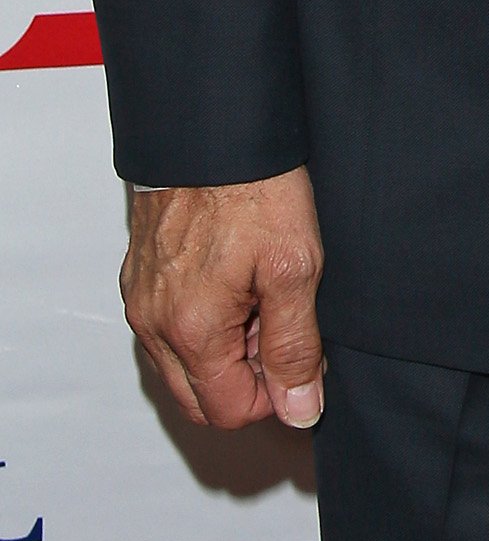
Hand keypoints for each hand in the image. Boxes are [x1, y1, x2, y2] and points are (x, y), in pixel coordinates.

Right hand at [121, 169, 326, 430]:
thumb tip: (299, 409)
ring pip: (182, 365)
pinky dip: (201, 323)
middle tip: (280, 324)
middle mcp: (153, 324)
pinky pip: (166, 330)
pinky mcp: (138, 278)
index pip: (229, 411)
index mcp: (190, 330)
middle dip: (245, 377)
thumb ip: (295, 346)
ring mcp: (140, 301)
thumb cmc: (254, 188)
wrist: (211, 129)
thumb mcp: (295, 267)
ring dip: (223, 350)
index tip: (299, 353)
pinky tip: (233, 280)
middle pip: (199, 399)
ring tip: (259, 295)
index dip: (274, 393)